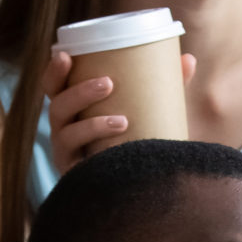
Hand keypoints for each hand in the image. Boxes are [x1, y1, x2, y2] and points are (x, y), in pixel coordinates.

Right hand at [43, 49, 198, 173]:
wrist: (145, 187)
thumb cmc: (141, 139)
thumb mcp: (151, 112)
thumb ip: (167, 87)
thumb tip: (188, 59)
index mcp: (75, 109)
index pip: (54, 87)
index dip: (54, 71)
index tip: (65, 55)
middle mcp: (64, 130)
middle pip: (57, 107)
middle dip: (79, 92)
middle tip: (108, 83)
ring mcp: (67, 155)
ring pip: (65, 134)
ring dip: (91, 125)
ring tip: (122, 120)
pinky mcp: (76, 176)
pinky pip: (77, 163)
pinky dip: (97, 153)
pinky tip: (117, 146)